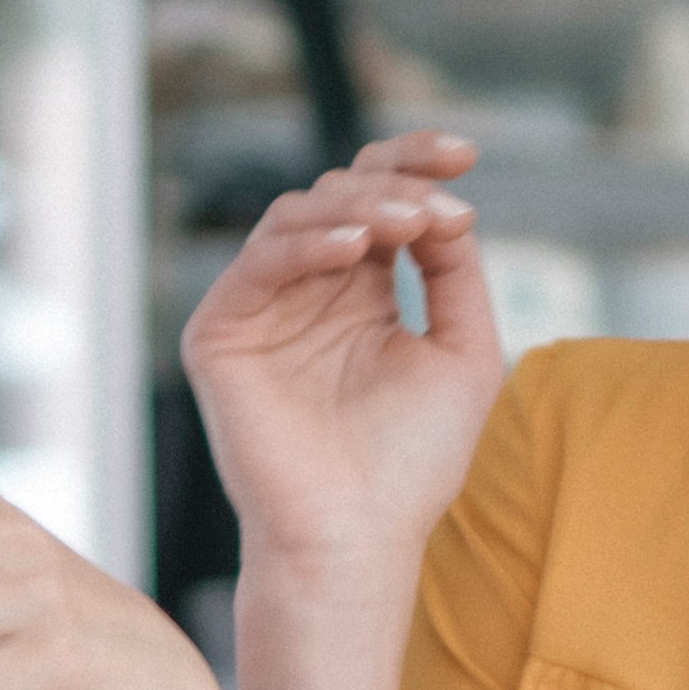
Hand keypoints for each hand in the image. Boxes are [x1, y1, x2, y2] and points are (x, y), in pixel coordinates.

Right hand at [180, 133, 507, 585]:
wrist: (358, 537)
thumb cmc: (412, 463)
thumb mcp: (464, 351)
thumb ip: (455, 273)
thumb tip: (446, 205)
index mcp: (359, 295)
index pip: (379, 202)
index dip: (416, 165)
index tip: (466, 153)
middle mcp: (308, 292)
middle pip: (340, 193)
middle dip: (395, 186)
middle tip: (439, 207)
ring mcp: (262, 310)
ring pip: (298, 215)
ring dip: (358, 207)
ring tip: (406, 224)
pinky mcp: (221, 333)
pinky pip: (258, 262)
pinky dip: (308, 242)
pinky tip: (355, 246)